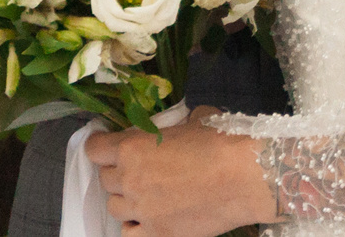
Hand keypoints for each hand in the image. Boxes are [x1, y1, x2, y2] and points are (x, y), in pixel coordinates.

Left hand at [83, 106, 277, 235]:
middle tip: (140, 168)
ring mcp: (142, 210)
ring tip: (149, 194)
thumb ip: (173, 127)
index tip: (106, 144)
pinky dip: (135, 225)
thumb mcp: (196, 120)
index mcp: (133, 147)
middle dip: (119, 171)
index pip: (95, 149)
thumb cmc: (225, 141)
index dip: (100, 144)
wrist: (249, 176)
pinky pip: (129, 233)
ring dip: (127, 198)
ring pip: (115, 207)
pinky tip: (150, 217)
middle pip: (106, 179)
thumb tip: (176, 130)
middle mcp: (130, 180)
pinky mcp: (157, 234)